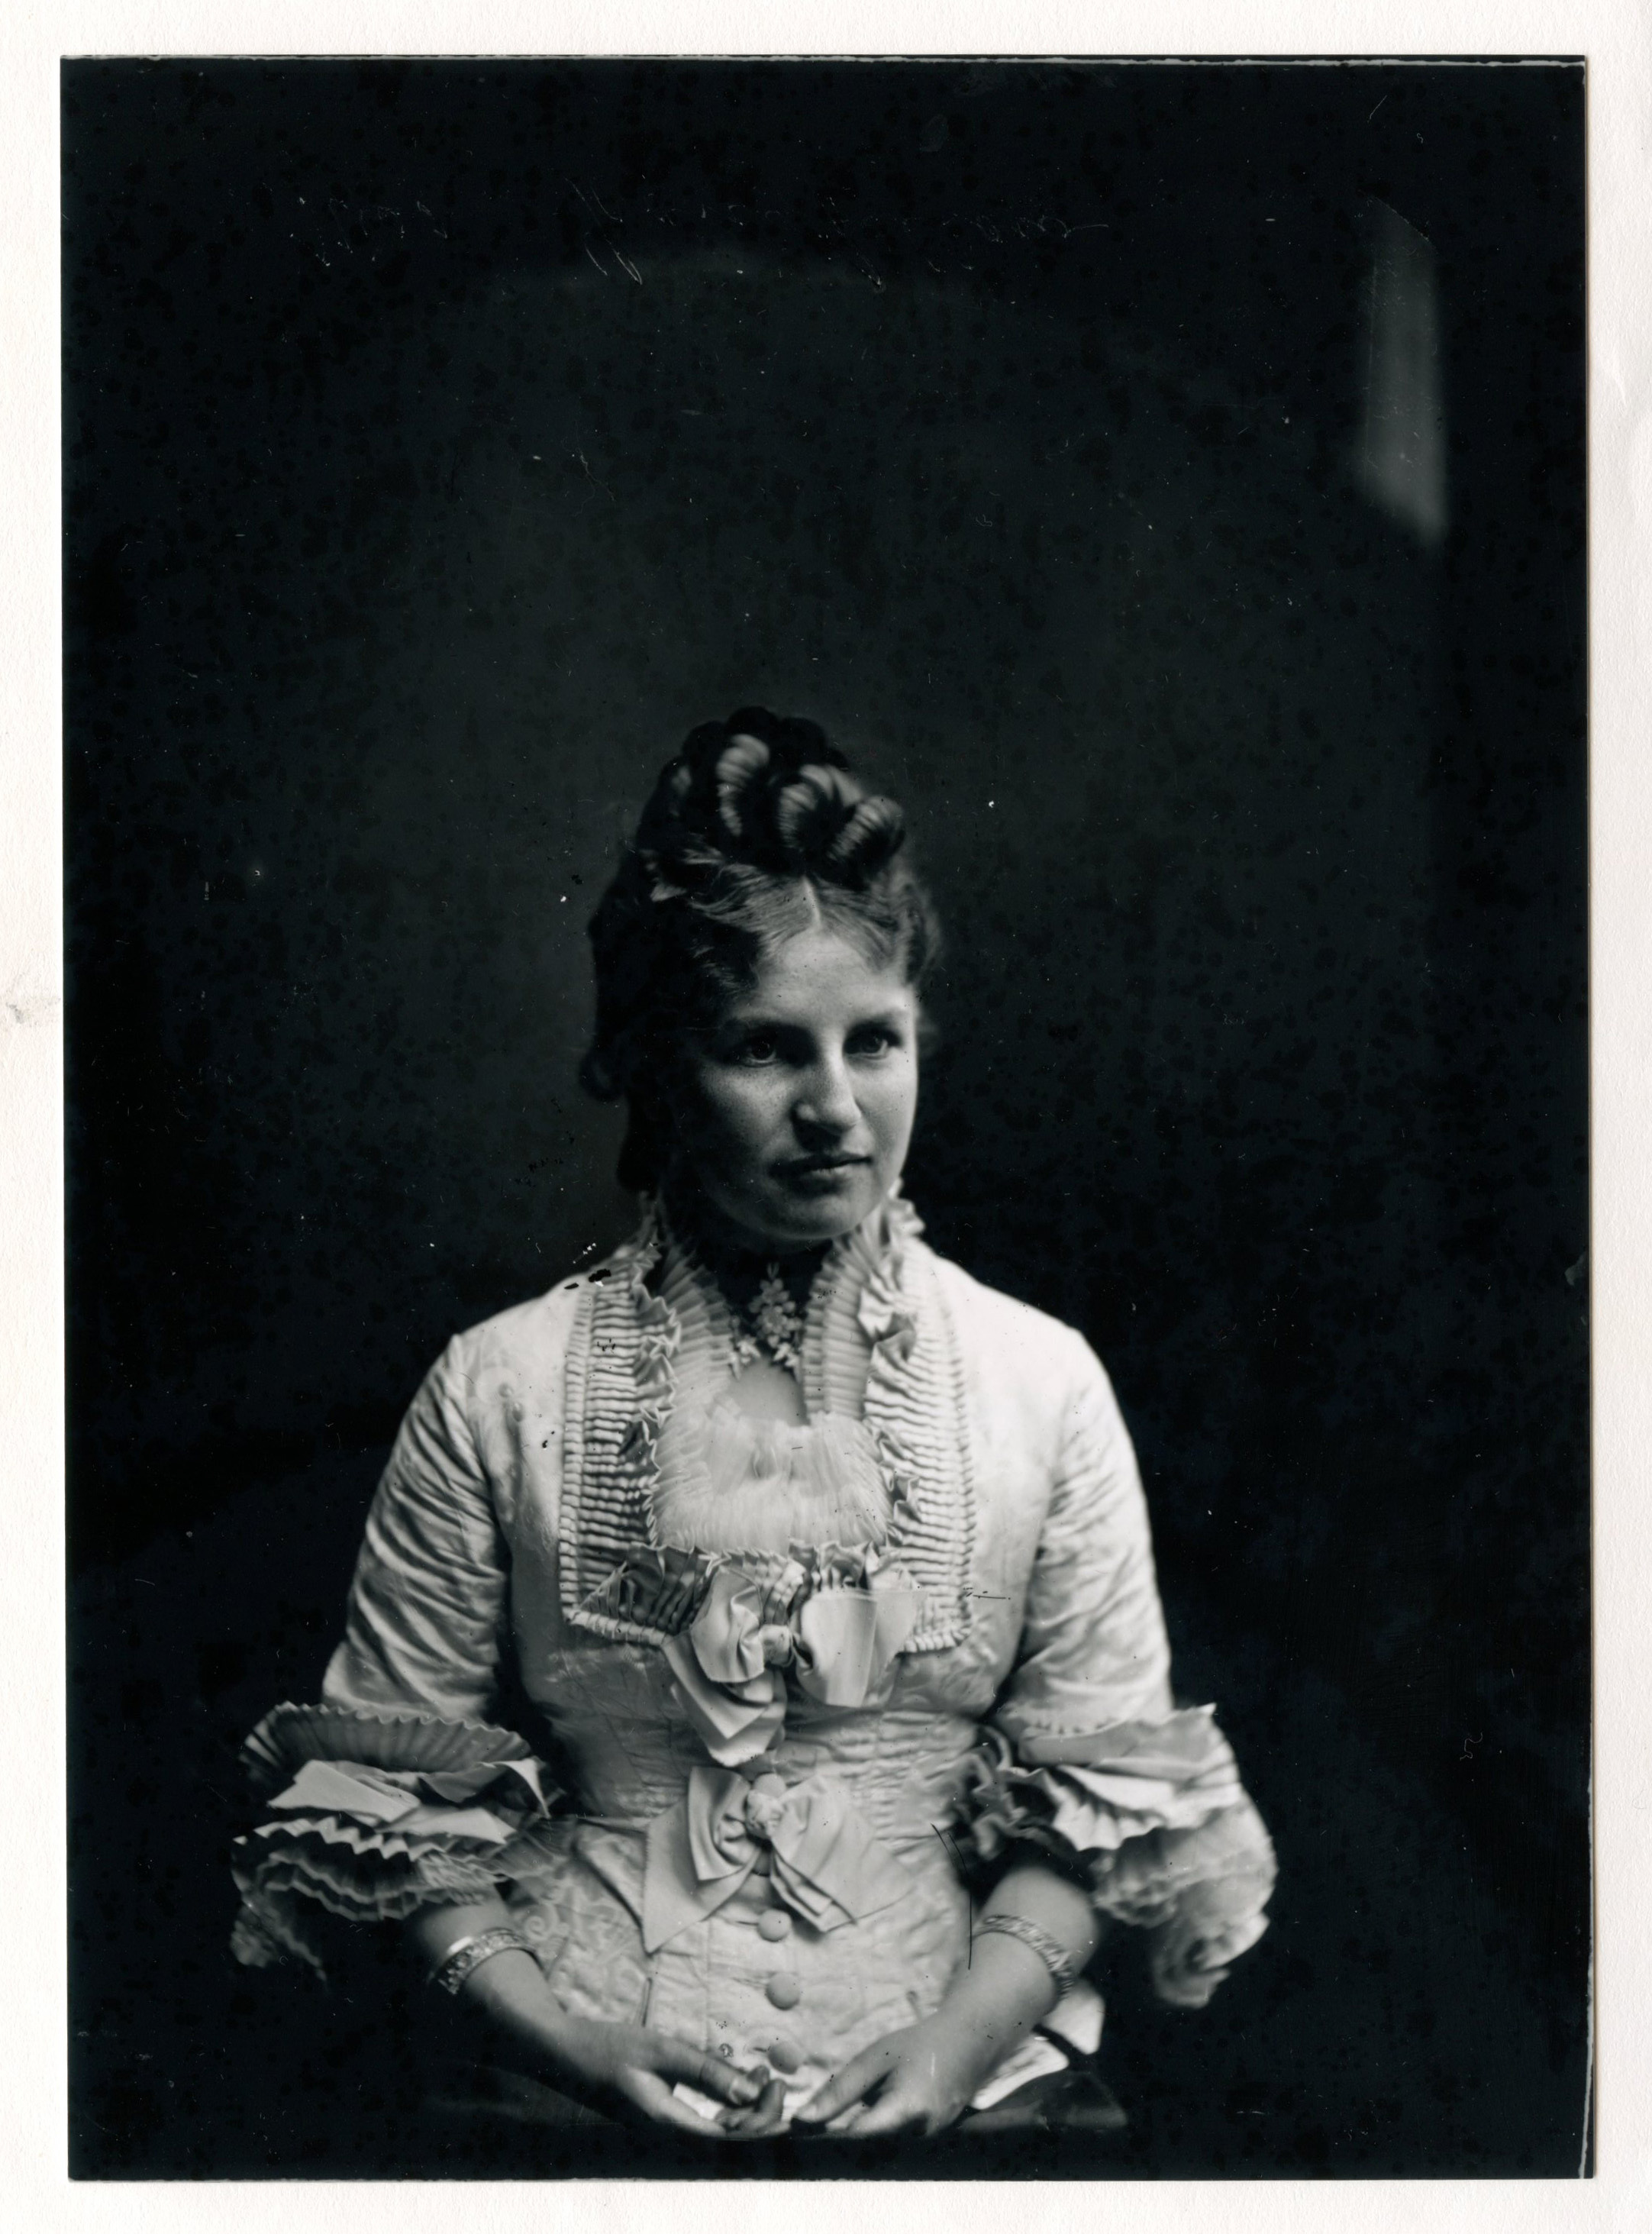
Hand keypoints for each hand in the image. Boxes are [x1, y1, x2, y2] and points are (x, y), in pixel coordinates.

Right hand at [544, 2015, 788, 2138]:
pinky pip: (704, 2118)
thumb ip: (706, 2071)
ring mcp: (664, 2127)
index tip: (781, 2093)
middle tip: (778, 2079)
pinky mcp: (663, 2116)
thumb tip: (751, 2093)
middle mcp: (668, 2134)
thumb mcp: (661, 2050)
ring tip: (765, 2074)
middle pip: (727, 2139)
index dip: (762, 2124)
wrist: (564, 2054)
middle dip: (760, 2115)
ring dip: (745, 2109)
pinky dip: (726, 2102)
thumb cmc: (608, 2047)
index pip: (729, 2138)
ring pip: (717, 2130)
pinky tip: (738, 2077)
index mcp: (667, 2124)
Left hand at [789, 2015, 991, 2138]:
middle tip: (814, 2129)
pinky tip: (868, 2119)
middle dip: (840, 2142)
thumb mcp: (874, 2059)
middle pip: (868, 2150)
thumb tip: (801, 2121)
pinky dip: (877, 2137)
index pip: (857, 2138)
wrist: (967, 2044)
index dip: (827, 2138)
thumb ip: (839, 2091)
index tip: (803, 2133)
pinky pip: (895, 2146)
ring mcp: (928, 2142)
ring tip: (843, 2120)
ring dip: (859, 2141)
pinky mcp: (929, 2143)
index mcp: (907, 2109)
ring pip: (881, 2151)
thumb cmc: (917, 2046)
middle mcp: (920, 2134)